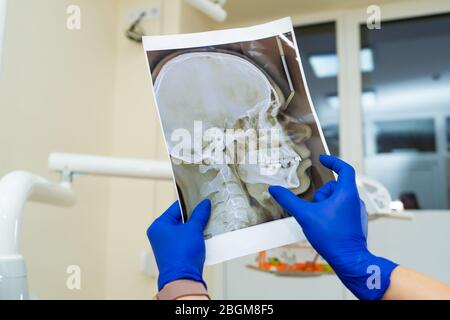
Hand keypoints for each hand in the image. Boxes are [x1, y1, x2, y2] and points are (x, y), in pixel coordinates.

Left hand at [147, 199, 210, 290]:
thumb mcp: (193, 229)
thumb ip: (199, 214)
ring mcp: (167, 245)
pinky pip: (186, 240)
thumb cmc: (182, 253)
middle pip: (181, 219)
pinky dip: (195, 237)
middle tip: (207, 210)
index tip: (202, 199)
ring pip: (185, 230)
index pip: (176, 208)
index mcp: (159, 225)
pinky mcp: (175, 253)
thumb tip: (205, 203)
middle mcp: (160, 235)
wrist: (183, 278)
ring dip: (196, 228)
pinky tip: (205, 234)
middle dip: (194, 217)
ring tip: (208, 221)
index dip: (190, 203)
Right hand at [269, 155, 397, 299]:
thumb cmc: (331, 236)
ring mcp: (358, 212)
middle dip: (321, 195)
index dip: (333, 161)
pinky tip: (325, 227)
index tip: (322, 159)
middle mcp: (356, 200)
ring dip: (326, 205)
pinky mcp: (357, 223)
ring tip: (319, 220)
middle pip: (335, 187)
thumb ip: (289, 200)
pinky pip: (342, 211)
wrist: (349, 260)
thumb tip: (274, 189)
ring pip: (338, 200)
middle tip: (313, 208)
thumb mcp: (305, 215)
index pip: (344, 168)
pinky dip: (332, 214)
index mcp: (347, 193)